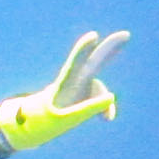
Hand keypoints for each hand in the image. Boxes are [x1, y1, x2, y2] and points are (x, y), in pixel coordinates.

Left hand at [0, 31, 128, 151]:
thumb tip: (111, 96)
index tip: (93, 36)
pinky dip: (105, 108)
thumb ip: (86, 109)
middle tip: (125, 34)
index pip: (74, 63)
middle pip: (95, 63)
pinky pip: (99, 100)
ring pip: (99, 90)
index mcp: (64, 83)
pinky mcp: (83, 96)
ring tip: (107, 118)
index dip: (83, 50)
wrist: (33, 124)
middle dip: (109, 49)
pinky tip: (106, 118)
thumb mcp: (62, 119)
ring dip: (104, 103)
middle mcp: (74, 81)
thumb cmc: (43, 121)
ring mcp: (80, 87)